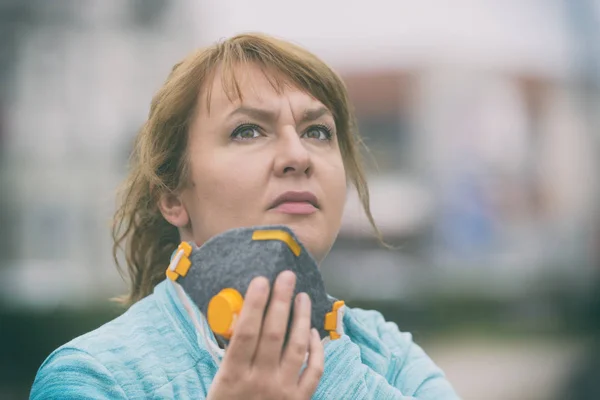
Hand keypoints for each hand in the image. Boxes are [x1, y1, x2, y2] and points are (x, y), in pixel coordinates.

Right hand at [207, 271, 323, 399]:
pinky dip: (316, 349)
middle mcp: (260, 382)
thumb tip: (242, 321)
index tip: (261, 280)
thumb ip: (231, 358)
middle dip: (281, 300)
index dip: (254, 304)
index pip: (245, 332)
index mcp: (232, 377)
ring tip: (303, 296)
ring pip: (297, 347)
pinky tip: (312, 331)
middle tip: (287, 276)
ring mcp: (283, 392)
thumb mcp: (218, 387)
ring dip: (301, 318)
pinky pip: (314, 371)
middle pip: (274, 333)